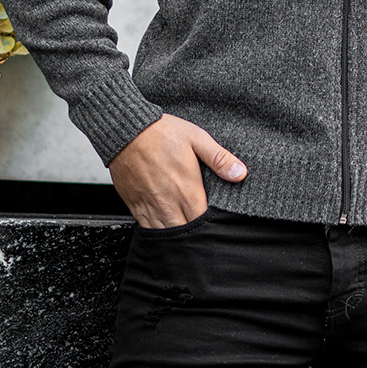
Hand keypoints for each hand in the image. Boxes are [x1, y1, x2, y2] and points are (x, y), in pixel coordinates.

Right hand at [108, 112, 246, 228]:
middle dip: (194, 234)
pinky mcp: (135, 206)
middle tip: (200, 228)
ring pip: (166, 235)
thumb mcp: (197, 139)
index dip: (210, 225)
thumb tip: (240, 174)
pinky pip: (147, 228)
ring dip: (176, 235)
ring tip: (184, 228)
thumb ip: (219, 159)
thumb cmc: (161, 133)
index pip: (203, 222)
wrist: (126, 131)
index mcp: (188, 190)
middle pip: (185, 233)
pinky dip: (157, 231)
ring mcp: (151, 206)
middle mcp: (169, 203)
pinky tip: (164, 226)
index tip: (214, 222)